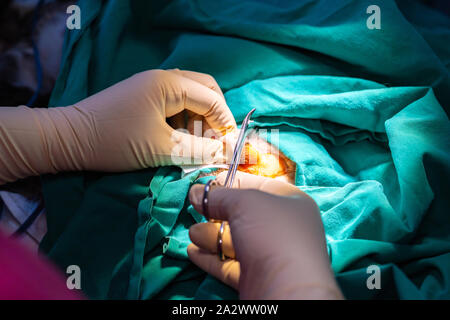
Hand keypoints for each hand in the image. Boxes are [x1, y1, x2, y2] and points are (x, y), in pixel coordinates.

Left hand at [0, 69, 235, 183]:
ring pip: (191, 96)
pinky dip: (185, 119)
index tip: (230, 148)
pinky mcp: (144, 96)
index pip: (212, 98)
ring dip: (200, 118)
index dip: (225, 124)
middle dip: (216, 116)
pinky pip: (176, 102)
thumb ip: (199, 150)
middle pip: (205, 90)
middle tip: (217, 141)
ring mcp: (153, 84)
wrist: (70, 140)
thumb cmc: (117, 142)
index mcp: (170, 84)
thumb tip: (225, 153)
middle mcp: (164, 77)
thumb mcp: (163, 149)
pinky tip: (181, 138)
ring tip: (198, 144)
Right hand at [188, 171, 343, 299]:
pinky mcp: (256, 278)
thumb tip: (196, 193)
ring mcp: (269, 255)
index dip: (233, 182)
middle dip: (218, 212)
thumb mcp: (245, 202)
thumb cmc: (271, 233)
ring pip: (235, 241)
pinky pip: (229, 264)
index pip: (259, 185)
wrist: (286, 288)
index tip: (208, 184)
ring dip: (211, 236)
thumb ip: (219, 196)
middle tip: (197, 208)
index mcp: (290, 202)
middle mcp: (281, 228)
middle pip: (244, 215)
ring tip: (193, 232)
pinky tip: (192, 252)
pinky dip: (210, 258)